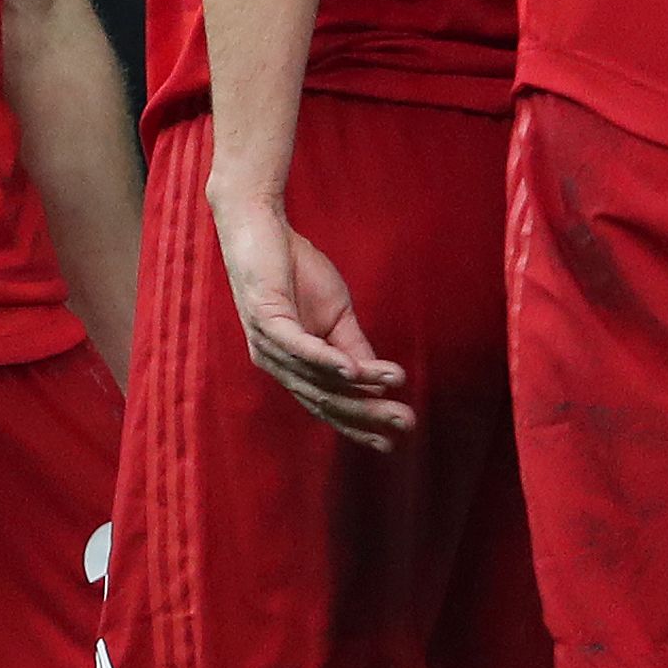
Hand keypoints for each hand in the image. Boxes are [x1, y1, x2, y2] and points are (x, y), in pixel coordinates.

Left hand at [210, 191, 412, 449]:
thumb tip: (379, 380)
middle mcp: (277, 364)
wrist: (261, 226)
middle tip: (406, 423)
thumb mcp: (336, 313)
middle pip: (326, 399)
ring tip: (394, 396)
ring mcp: (268, 344)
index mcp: (293, 367)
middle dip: (367, 415)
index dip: (360, 424)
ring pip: (315, 378)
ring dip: (357, 389)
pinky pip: (298, 346)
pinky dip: (325, 360)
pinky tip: (352, 370)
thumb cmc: (295, 270)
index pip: (329, 405)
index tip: (393, 441)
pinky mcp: (264, 318)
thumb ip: (353, 347)